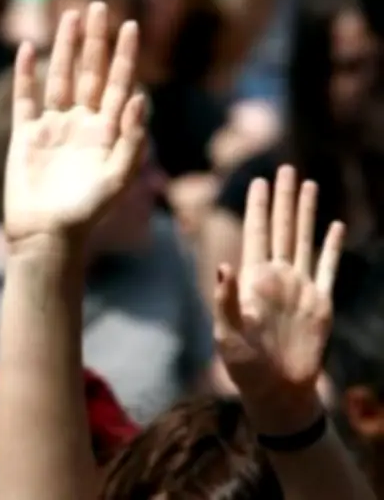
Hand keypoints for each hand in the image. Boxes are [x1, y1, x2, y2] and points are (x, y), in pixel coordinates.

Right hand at [3, 4, 146, 245]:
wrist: (46, 236)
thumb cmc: (86, 213)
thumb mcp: (118, 179)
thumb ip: (133, 139)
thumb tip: (142, 97)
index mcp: (107, 133)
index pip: (119, 85)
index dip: (125, 56)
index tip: (131, 26)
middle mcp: (82, 124)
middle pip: (91, 74)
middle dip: (95, 42)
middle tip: (98, 7)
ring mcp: (53, 128)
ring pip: (61, 78)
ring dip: (65, 49)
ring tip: (69, 16)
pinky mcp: (25, 136)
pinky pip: (26, 98)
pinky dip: (27, 74)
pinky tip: (29, 49)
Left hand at [214, 165, 344, 407]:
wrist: (276, 391)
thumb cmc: (244, 366)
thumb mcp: (227, 334)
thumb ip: (224, 300)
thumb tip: (224, 265)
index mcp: (252, 280)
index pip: (256, 234)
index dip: (258, 207)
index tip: (257, 180)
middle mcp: (277, 277)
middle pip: (283, 228)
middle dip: (283, 199)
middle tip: (285, 168)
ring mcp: (300, 288)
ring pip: (306, 240)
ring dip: (307, 213)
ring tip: (309, 185)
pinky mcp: (321, 304)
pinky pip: (329, 269)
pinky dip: (333, 247)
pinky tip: (336, 226)